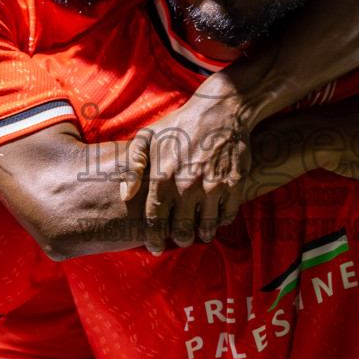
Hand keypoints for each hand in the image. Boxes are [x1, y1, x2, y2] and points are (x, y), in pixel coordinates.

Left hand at [120, 94, 253, 252]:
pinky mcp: (234, 184)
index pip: (155, 222)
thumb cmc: (180, 125)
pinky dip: (221, 221)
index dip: (154, 240)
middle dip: (180, 239)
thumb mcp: (147, 137)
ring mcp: (212, 186)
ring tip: (200, 231)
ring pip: (207, 228)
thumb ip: (132, 167)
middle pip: (182, 231)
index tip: (155, 248)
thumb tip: (124, 196)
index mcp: (162, 178)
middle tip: (180, 237)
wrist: (220, 110)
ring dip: (202, 233)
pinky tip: (216, 216)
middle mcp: (186, 186)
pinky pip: (228, 216)